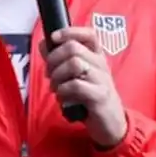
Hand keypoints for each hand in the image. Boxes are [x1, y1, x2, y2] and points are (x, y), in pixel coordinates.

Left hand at [41, 27, 126, 147]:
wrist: (112, 123)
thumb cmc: (91, 97)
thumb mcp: (77, 76)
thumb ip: (60, 60)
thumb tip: (43, 45)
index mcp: (97, 56)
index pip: (88, 34)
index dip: (69, 32)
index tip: (54, 38)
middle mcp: (101, 64)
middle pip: (73, 48)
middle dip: (54, 60)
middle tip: (49, 74)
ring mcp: (102, 79)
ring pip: (74, 64)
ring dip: (57, 76)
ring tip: (56, 88)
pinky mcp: (99, 96)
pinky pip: (75, 85)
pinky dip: (63, 91)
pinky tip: (63, 99)